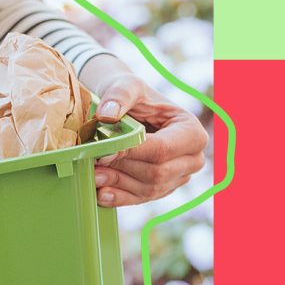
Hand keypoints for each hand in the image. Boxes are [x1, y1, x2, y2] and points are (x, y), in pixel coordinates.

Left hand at [89, 74, 208, 206]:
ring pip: (149, 189)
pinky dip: (120, 197)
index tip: (103, 151)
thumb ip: (119, 95)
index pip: (162, 149)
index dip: (132, 152)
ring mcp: (178, 177)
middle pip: (157, 173)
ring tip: (92, 176)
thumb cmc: (132, 96)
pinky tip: (100, 194)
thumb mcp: (127, 86)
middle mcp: (192, 158)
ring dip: (118, 184)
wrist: (127, 109)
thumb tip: (107, 114)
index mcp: (191, 131)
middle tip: (93, 163)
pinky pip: (141, 199)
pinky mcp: (162, 189)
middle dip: (123, 169)